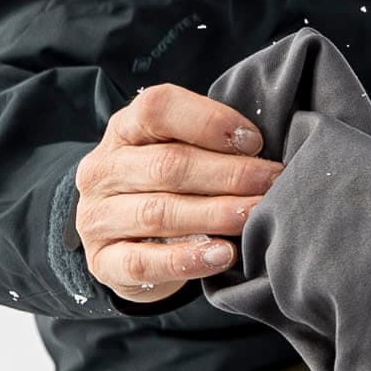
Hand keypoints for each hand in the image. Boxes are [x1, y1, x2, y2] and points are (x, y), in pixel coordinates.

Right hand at [74, 84, 279, 304]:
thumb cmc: (167, 186)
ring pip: (158, 213)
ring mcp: (97, 218)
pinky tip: (223, 255)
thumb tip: (261, 147)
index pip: (158, 109)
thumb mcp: (179, 151)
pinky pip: (144, 262)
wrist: (124, 240)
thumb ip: (208, 143)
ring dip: (215, 214)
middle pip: (167, 164)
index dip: (209, 121)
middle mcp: (103, 171)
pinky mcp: (104, 262)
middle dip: (229, 173)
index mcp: (124, 130)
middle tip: (273, 182)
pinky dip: (187, 259)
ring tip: (254, 216)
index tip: (254, 141)